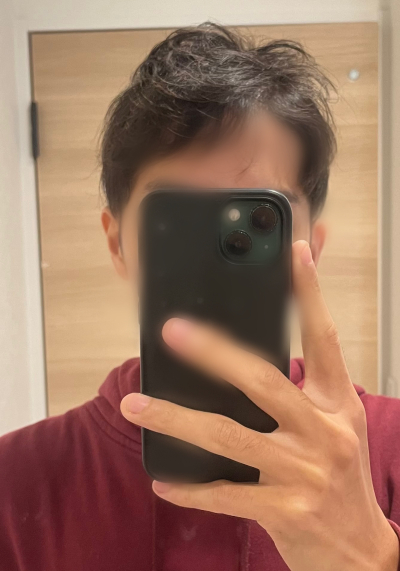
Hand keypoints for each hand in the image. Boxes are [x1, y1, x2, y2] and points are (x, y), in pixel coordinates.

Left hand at [121, 240, 398, 570]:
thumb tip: (254, 355)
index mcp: (337, 402)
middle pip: (260, 380)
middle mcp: (323, 432)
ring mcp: (304, 472)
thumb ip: (304, 388)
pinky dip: (190, 488)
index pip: (323, 337)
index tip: (293, 252)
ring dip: (174, 418)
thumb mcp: (336, 423)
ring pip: (227, 436)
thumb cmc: (342, 476)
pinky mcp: (284, 511)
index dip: (310, 292)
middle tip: (172, 330)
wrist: (361, 551)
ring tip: (134, 404)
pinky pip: (225, 495)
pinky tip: (162, 477)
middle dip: (213, 351)